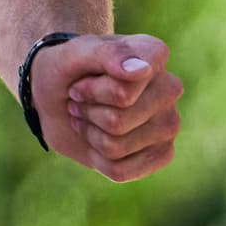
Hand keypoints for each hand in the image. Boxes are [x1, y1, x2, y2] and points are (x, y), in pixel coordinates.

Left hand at [31, 34, 184, 182]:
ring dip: (90, 133)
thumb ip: (109, 54)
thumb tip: (142, 71)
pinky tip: (98, 140)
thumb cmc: (68, 72)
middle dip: (88, 113)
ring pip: (116, 146)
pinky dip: (98, 159)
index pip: (124, 90)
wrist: (56, 98)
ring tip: (87, 116)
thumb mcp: (74, 54)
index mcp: (154, 55)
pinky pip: (120, 171)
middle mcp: (169, 88)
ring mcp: (168, 124)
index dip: (92, 91)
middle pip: (118, 120)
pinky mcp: (161, 154)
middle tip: (80, 99)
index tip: (82, 80)